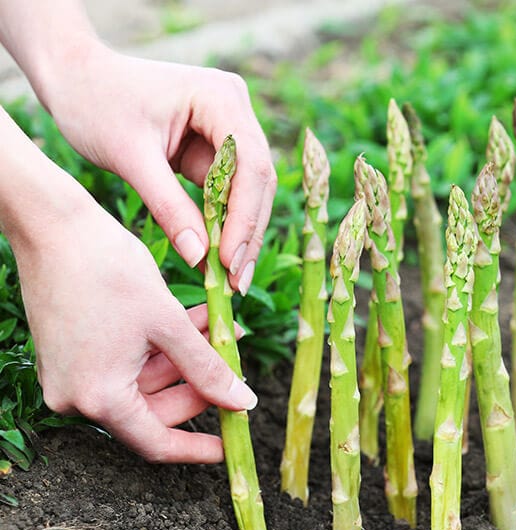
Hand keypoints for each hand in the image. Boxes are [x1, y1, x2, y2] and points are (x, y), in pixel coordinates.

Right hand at [15, 191, 257, 462]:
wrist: (52, 224)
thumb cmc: (107, 269)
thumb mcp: (168, 323)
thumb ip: (207, 369)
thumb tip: (243, 403)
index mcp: (98, 397)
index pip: (157, 442)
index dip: (198, 448)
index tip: (231, 445)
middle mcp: (77, 395)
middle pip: (154, 410)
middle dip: (200, 385)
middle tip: (236, 363)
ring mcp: (72, 374)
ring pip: (145, 380)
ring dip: (187, 358)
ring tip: (223, 328)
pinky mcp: (72, 352)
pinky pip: (127, 362)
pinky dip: (162, 347)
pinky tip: (195, 320)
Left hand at [41, 45, 275, 294]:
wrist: (74, 77)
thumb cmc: (95, 104)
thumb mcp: (131, 158)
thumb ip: (169, 207)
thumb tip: (200, 258)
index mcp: (220, 97)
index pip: (249, 164)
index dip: (245, 216)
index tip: (229, 260)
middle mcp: (234, 108)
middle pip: (257, 179)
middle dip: (247, 231)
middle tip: (237, 281)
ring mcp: (229, 126)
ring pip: (248, 189)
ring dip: (239, 232)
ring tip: (229, 278)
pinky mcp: (215, 145)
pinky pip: (228, 190)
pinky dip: (222, 222)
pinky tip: (216, 257)